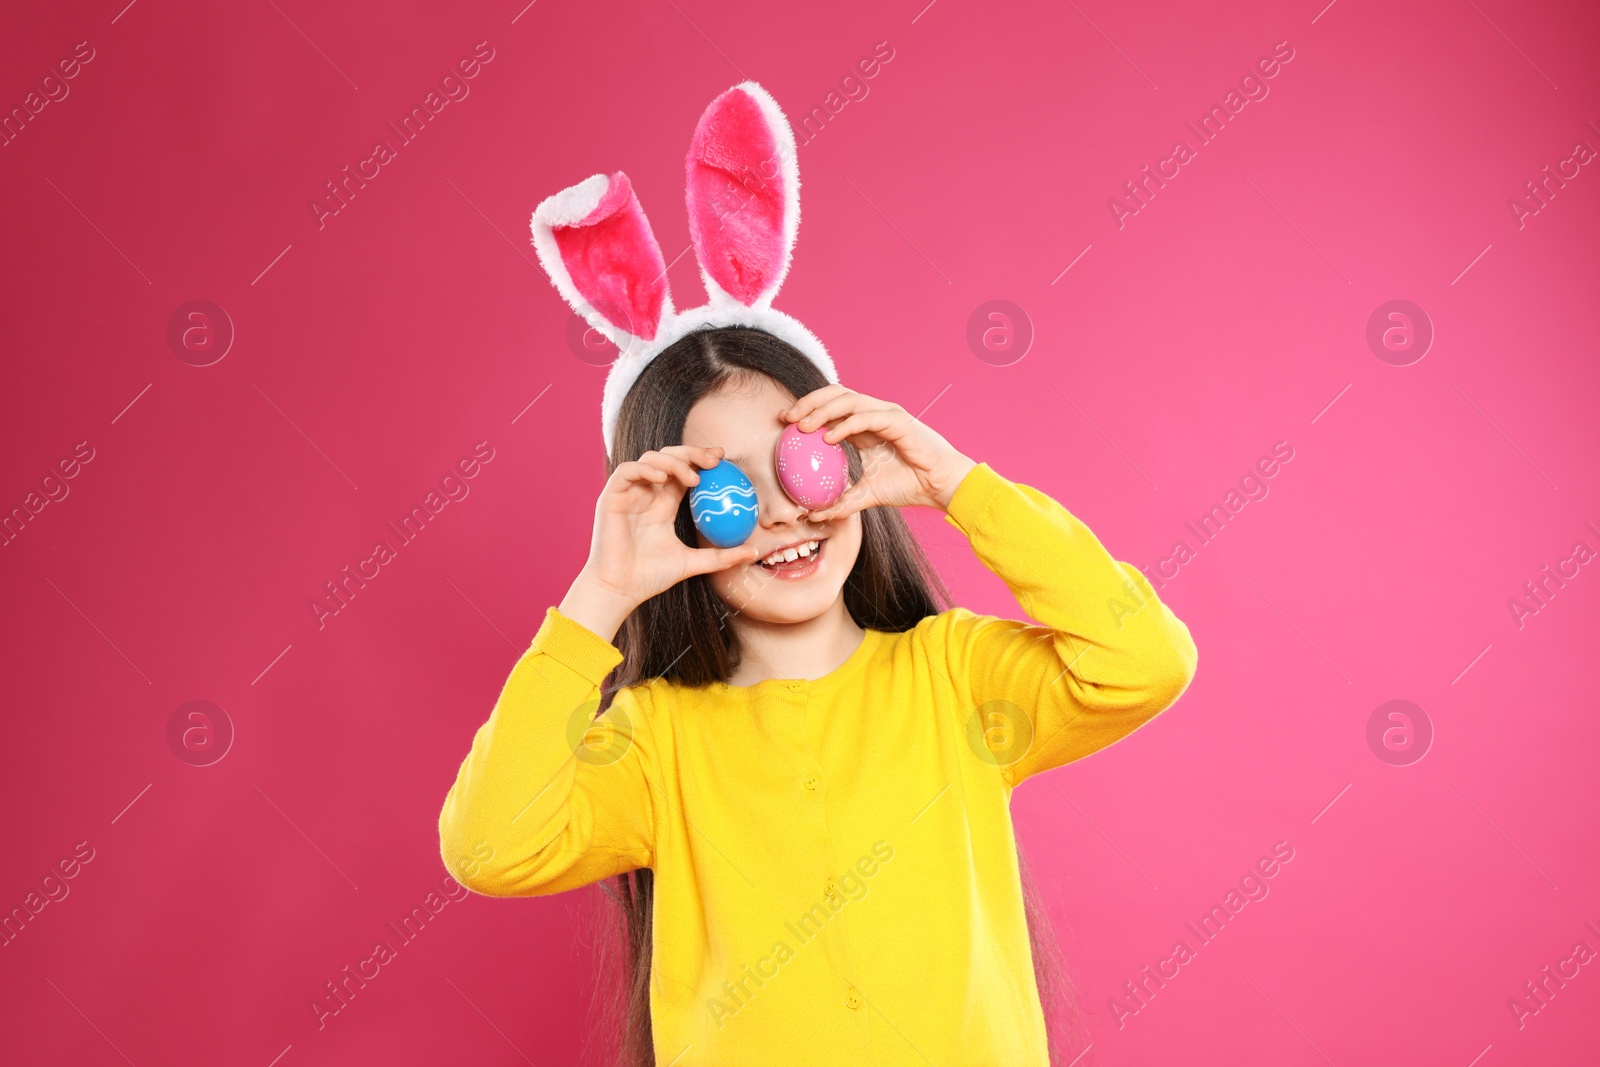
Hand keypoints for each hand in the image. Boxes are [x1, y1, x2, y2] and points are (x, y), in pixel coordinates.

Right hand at [566, 445, 760, 636]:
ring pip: (650, 458)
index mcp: (664, 503)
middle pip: (670, 458)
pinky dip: (645, 469)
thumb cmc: (651, 577)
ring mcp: (629, 493)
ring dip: (673, 461)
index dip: (702, 459)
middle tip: (715, 460)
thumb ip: (720, 556)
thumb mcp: (693, 563)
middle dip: (693, 453)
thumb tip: (753, 552)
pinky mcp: (611, 497)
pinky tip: (663, 479)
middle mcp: (647, 493)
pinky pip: (627, 470)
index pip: (684, 471)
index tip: (724, 458)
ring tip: (693, 477)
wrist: (620, 589)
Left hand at [782, 385, 977, 522]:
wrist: (941, 487)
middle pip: (835, 394)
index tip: (784, 424)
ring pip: (848, 399)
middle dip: (808, 402)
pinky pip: (865, 417)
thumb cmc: (910, 486)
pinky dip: (844, 424)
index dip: (807, 410)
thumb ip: (842, 501)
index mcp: (865, 426)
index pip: (832, 407)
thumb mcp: (868, 495)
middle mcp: (874, 414)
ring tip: (802, 425)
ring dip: (822, 409)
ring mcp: (887, 414)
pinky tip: (828, 438)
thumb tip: (814, 515)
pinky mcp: (898, 420)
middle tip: (786, 419)